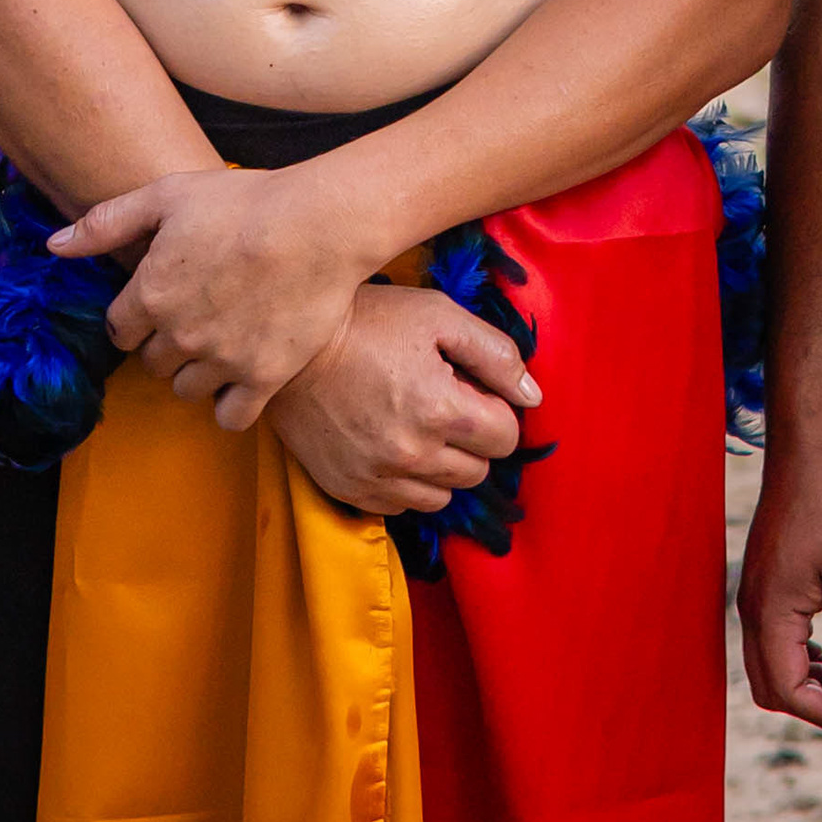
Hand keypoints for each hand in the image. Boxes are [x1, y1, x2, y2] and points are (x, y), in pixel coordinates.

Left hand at [54, 157, 442, 431]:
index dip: (136, 317)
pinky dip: (232, 406)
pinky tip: (242, 381)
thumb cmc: (245, 200)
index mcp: (150, 293)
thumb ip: (106, 222)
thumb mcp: (166, 194)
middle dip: (165, 344)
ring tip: (222, 344)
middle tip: (196, 318)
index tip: (160, 302)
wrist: (322, 223)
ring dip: (196, 373)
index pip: (119, 330)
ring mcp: (222, 360)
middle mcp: (179, 334)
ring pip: (187, 389)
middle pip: (152, 362)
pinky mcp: (265, 377)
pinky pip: (231, 417)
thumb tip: (53, 246)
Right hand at [264, 286, 536, 523]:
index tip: (469, 389)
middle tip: (442, 404)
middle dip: (471, 440)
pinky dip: (404, 482)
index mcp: (442, 409)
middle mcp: (413, 453)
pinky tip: (388, 445)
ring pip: (443, 495)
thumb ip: (495, 354)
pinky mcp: (349, 490)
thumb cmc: (367, 321)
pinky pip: (401, 506)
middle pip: (478, 471)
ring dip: (441, 466)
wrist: (289, 348)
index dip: (495, 410)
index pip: (506, 436)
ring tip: (415, 427)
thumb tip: (532, 396)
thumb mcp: (437, 316)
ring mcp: (378, 477)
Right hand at [740, 450, 821, 723]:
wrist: (810, 460)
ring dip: (811, 681)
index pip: (787, 689)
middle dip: (815, 702)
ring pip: (772, 667)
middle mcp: (754, 613)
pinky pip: (777, 643)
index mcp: (772, 614)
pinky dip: (805, 658)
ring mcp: (757, 600)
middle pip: (771, 687)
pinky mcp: (767, 589)